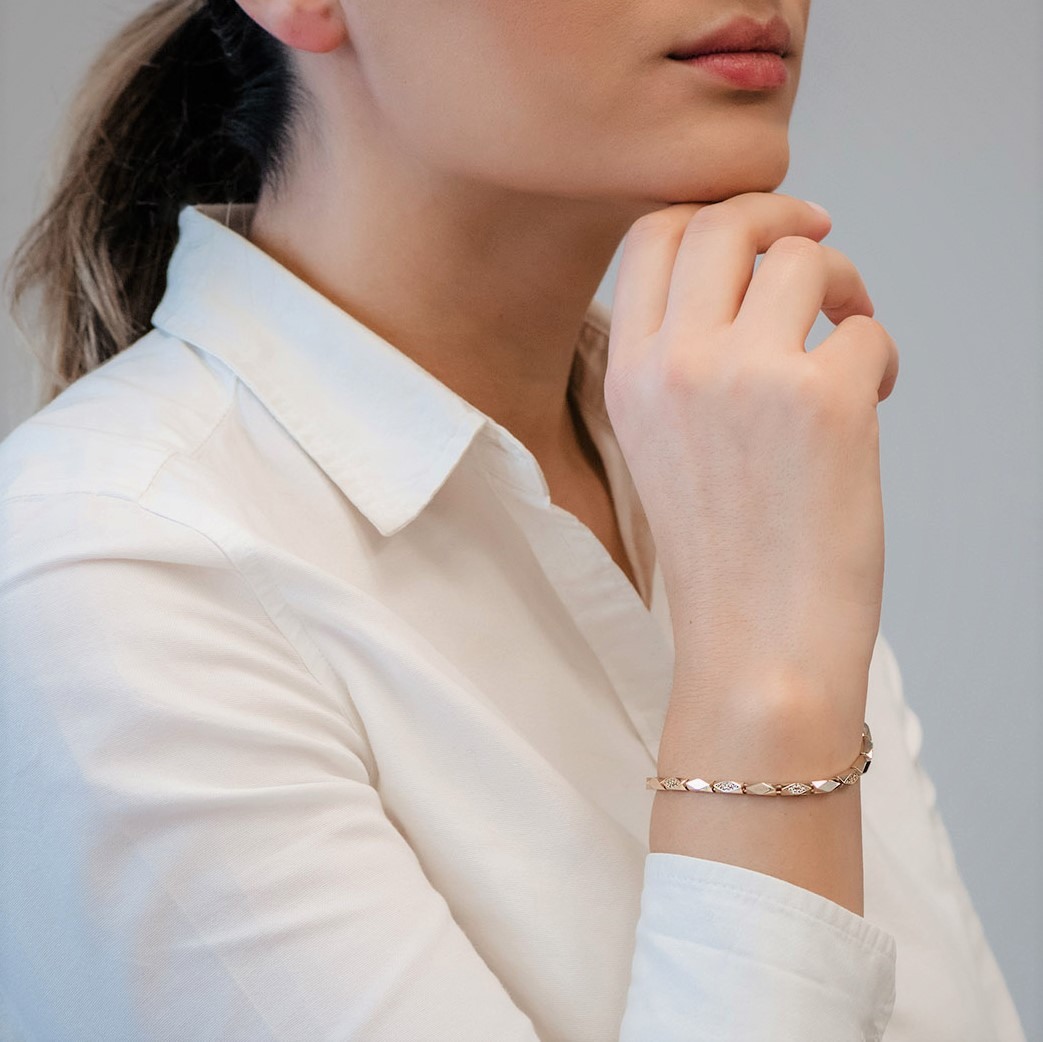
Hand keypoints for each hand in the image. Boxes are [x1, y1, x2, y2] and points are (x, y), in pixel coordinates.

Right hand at [606, 192, 898, 737]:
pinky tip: (873, 401)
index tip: (754, 228)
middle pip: (724, 222)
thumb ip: (682, 360)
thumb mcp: (661, 445)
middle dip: (780, 214)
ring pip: (804, 258)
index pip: (650, 236)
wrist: (756, 643)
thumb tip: (752, 276)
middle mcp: (676, 364)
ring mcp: (746, 376)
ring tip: (848, 336)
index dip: (709, 213)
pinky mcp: (822, 400)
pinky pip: (866, 329)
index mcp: (629, 376)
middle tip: (818, 240)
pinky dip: (880, 356)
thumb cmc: (721, 555)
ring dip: (842, 285)